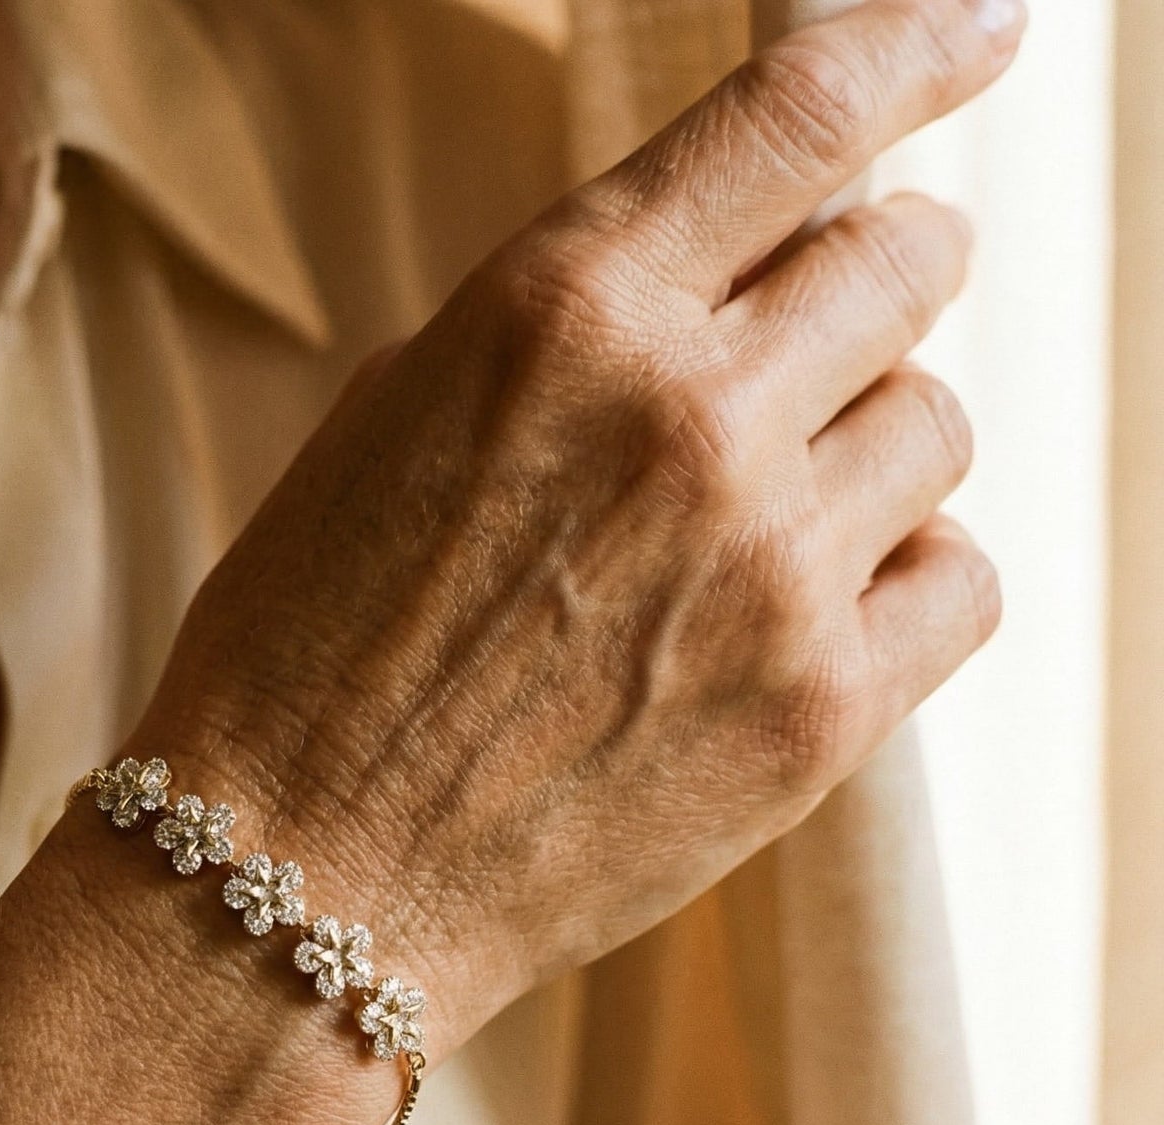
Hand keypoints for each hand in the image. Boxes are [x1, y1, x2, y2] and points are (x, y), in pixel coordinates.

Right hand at [139, 0, 1024, 1062]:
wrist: (297, 889)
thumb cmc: (304, 660)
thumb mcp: (386, 432)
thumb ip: (559, 336)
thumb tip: (701, 288)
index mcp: (560, 311)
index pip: (805, 111)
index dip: (917, 49)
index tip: (978, 36)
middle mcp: (690, 415)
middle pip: (908, 258)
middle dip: (862, 286)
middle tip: (798, 355)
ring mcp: (772, 570)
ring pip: (938, 425)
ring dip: (860, 451)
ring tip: (748, 533)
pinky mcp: (822, 715)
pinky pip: (961, 582)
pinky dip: (898, 582)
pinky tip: (799, 619)